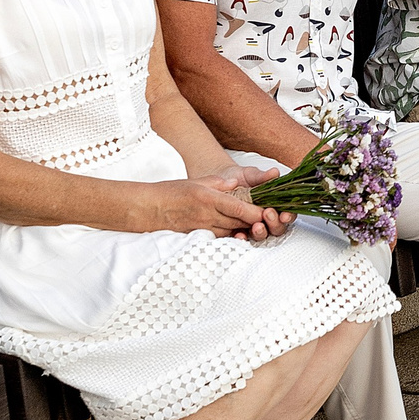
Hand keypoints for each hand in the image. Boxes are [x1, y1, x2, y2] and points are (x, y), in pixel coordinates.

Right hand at [137, 168, 292, 239]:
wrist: (148, 208)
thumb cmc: (171, 192)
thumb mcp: (196, 181)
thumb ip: (218, 183)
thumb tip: (235, 183)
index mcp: (208, 198)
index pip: (238, 208)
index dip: (256, 213)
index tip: (269, 212)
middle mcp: (206, 215)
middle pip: (238, 222)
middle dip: (255, 222)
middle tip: (270, 219)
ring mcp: (202, 228)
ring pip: (231, 231)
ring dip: (244, 229)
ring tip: (256, 226)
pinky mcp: (197, 237)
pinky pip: (219, 238)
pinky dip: (229, 235)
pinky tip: (236, 233)